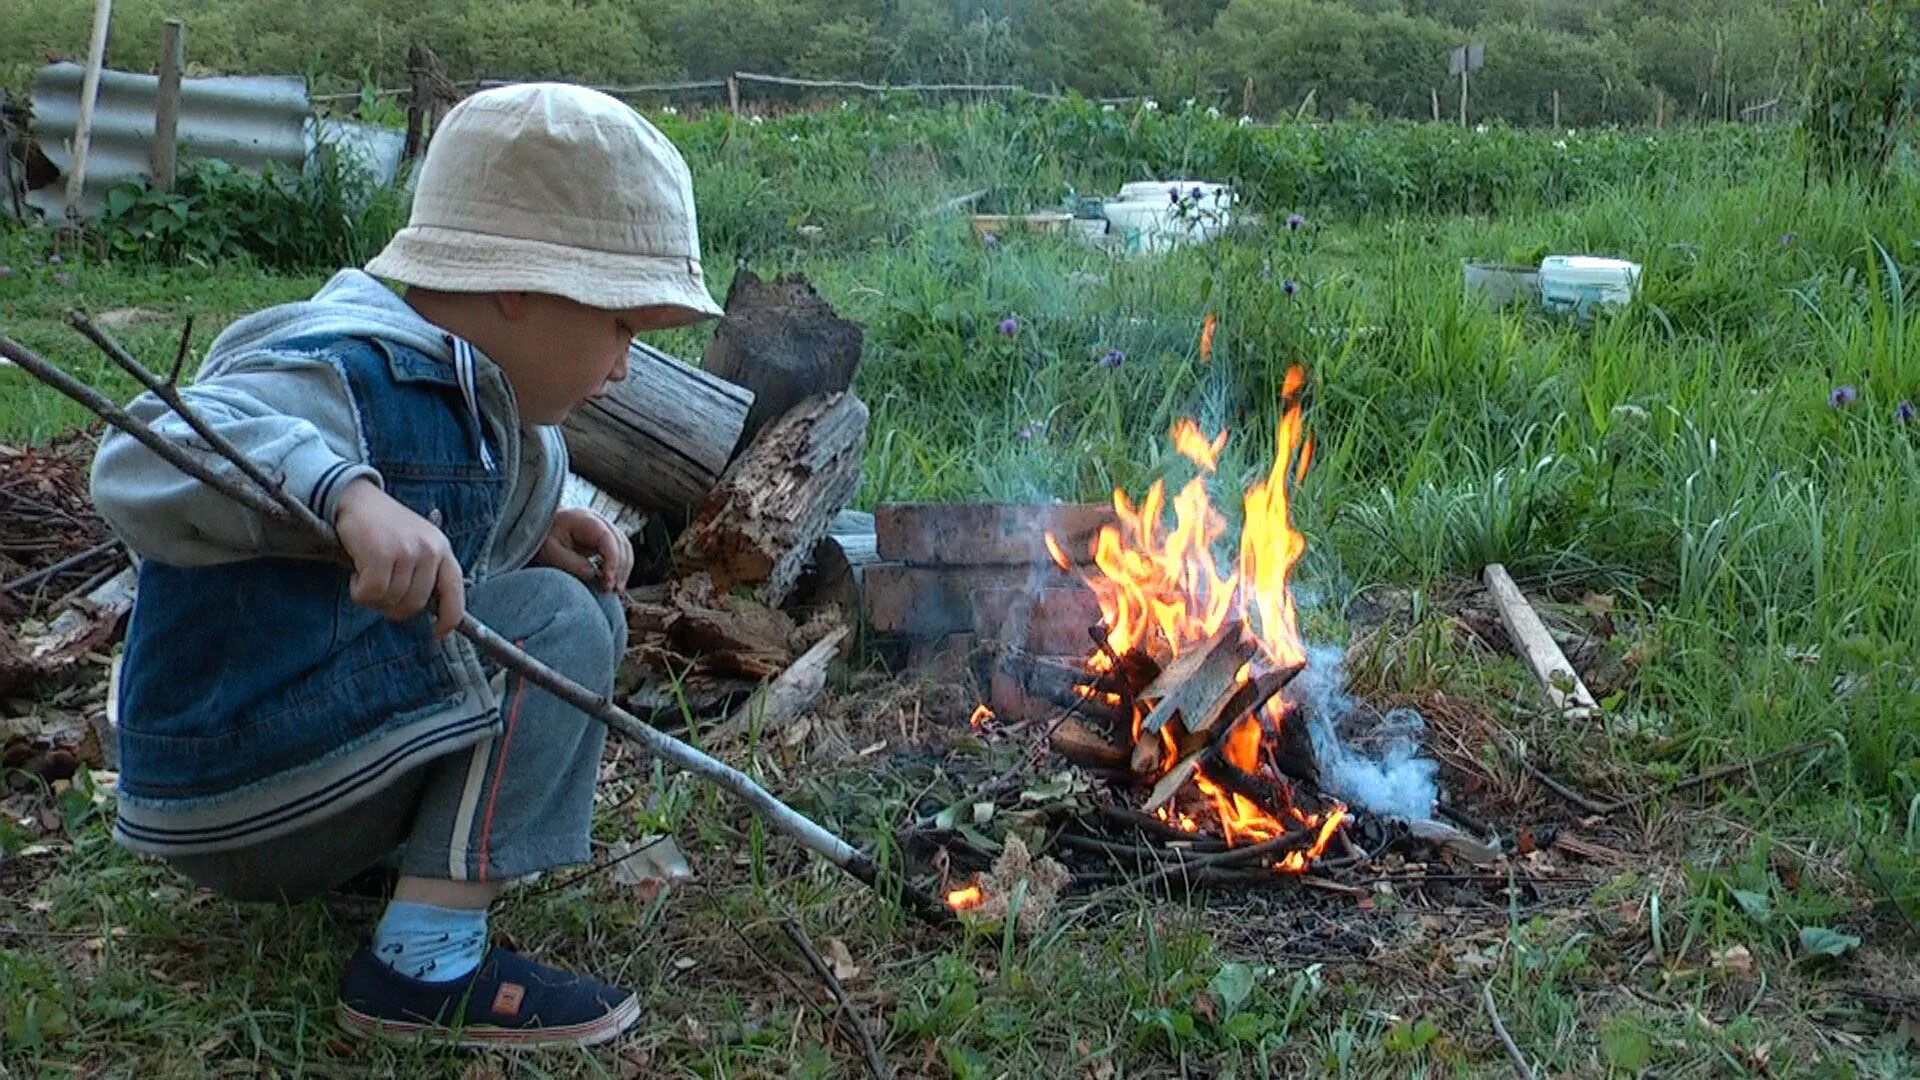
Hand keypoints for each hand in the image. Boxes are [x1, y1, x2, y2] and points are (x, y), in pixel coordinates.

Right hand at [333, 478, 465, 637]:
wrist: (356, 498)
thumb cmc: (385, 528)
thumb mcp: (417, 545)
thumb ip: (426, 573)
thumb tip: (427, 612)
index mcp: (443, 551)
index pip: (455, 595)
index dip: (448, 620)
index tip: (437, 633)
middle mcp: (430, 551)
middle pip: (415, 605)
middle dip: (393, 607)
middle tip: (378, 591)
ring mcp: (407, 552)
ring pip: (391, 600)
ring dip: (373, 596)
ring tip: (367, 574)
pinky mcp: (381, 554)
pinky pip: (371, 593)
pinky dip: (359, 591)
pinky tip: (357, 573)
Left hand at [535, 508, 632, 591]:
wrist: (537, 529)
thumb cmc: (541, 537)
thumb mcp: (550, 551)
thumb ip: (570, 562)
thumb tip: (593, 574)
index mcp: (584, 519)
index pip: (607, 538)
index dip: (612, 561)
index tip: (608, 581)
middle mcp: (598, 521)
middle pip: (621, 542)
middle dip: (620, 568)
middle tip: (612, 589)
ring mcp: (603, 528)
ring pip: (624, 547)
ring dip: (623, 569)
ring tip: (616, 589)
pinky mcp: (603, 539)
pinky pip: (619, 552)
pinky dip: (619, 567)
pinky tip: (612, 582)